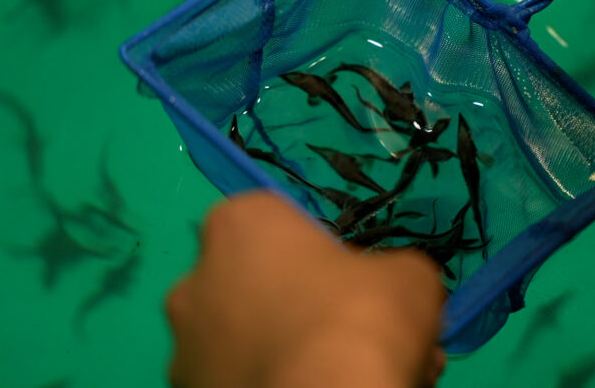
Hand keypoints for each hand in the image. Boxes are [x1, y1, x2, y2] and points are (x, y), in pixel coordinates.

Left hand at [165, 190, 447, 387]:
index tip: (353, 281)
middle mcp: (195, 279)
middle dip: (308, 308)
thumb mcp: (409, 276)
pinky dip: (279, 383)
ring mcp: (186, 346)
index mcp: (239, 225)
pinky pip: (242, 379)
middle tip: (361, 337)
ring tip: (352, 376)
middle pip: (261, 284)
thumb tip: (388, 289)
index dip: (321, 252)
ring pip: (251, 340)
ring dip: (296, 350)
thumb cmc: (361, 317)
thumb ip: (389, 272)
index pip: (277, 223)